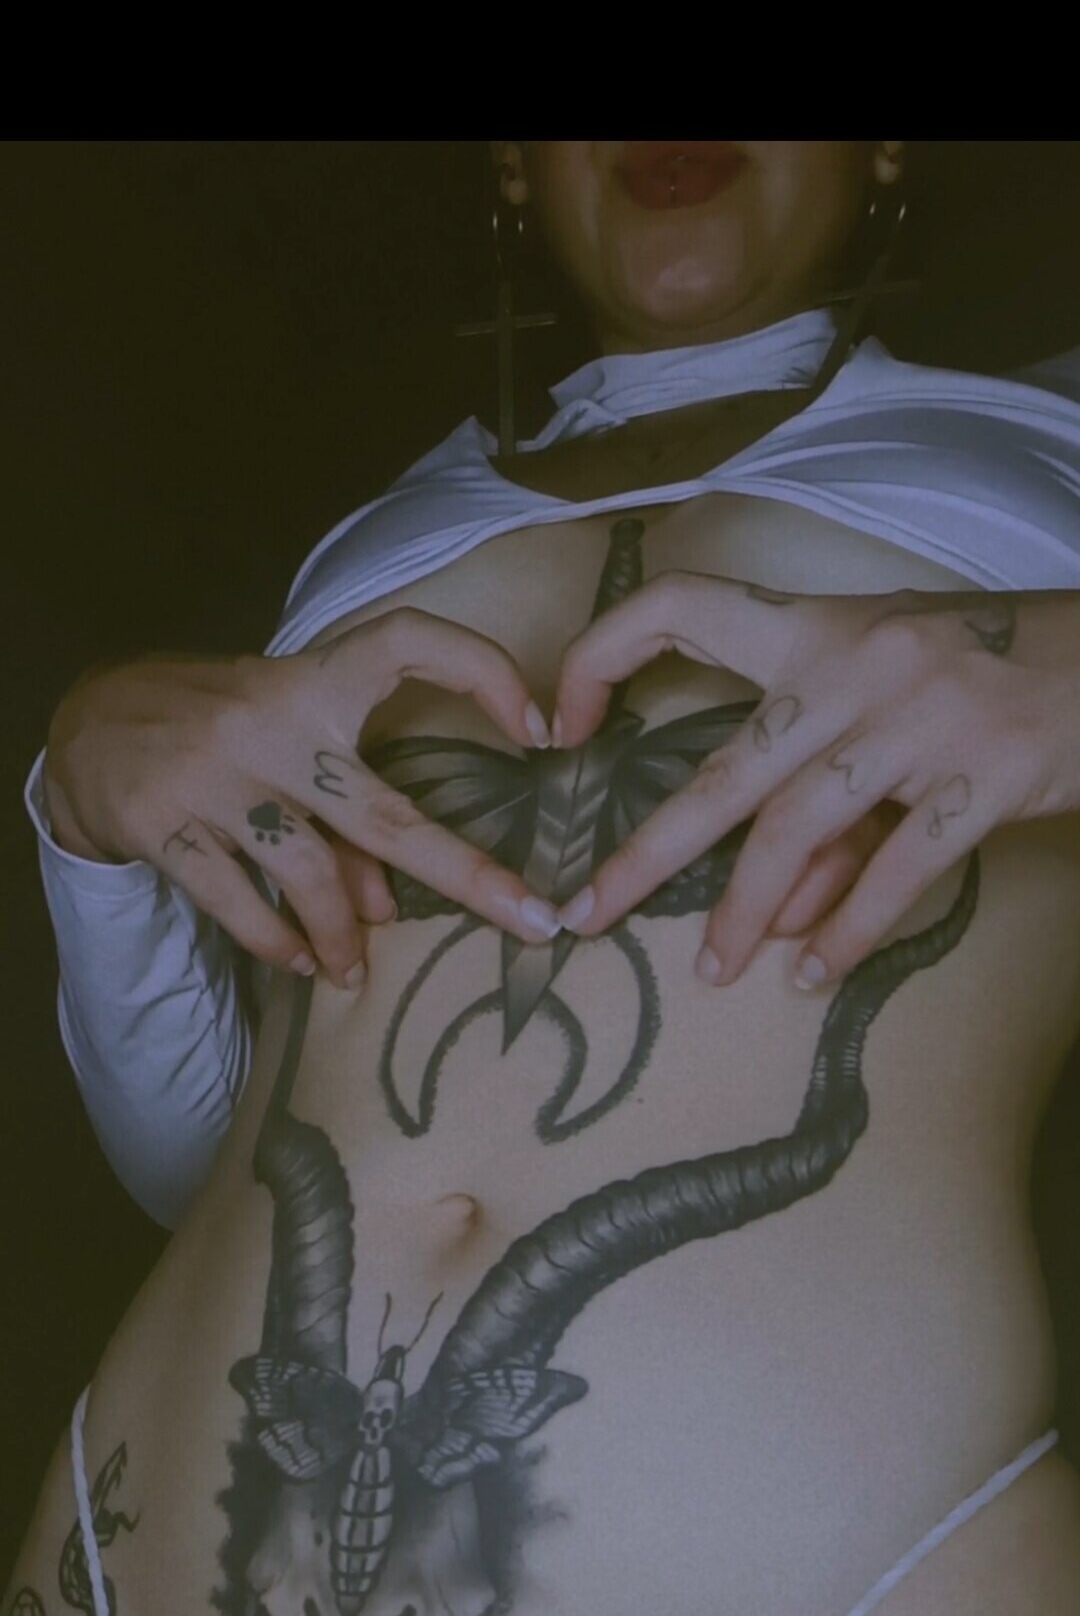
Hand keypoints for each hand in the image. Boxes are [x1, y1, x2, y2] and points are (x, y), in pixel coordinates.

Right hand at [43, 615, 558, 986]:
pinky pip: (239, 904)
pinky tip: (301, 964)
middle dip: (467, 874)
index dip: (481, 670)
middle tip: (531, 922)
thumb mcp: (284, 738)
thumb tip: (391, 905)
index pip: (407, 643)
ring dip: (343, 935)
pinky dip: (278, 944)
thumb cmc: (216, 730)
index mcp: (311, 681)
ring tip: (354, 973)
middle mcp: (270, 723)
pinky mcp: (166, 823)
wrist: (89, 726)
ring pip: (308, 874)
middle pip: (383, 813)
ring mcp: (216, 775)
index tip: (541, 728)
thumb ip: (342, 808)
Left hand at [552, 579, 1079, 985]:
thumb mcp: (892, 699)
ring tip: (716, 970)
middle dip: (649, 851)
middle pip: (728, 769)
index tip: (562, 727)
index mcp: (821, 628)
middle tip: (588, 913)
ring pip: (800, 830)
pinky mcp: (985, 775)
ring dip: (748, 911)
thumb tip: (771, 909)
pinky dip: (850, 930)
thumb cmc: (989, 674)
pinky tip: (816, 972)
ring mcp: (923, 720)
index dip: (605, 656)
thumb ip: (827, 793)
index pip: (682, 608)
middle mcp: (859, 667)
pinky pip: (898, 868)